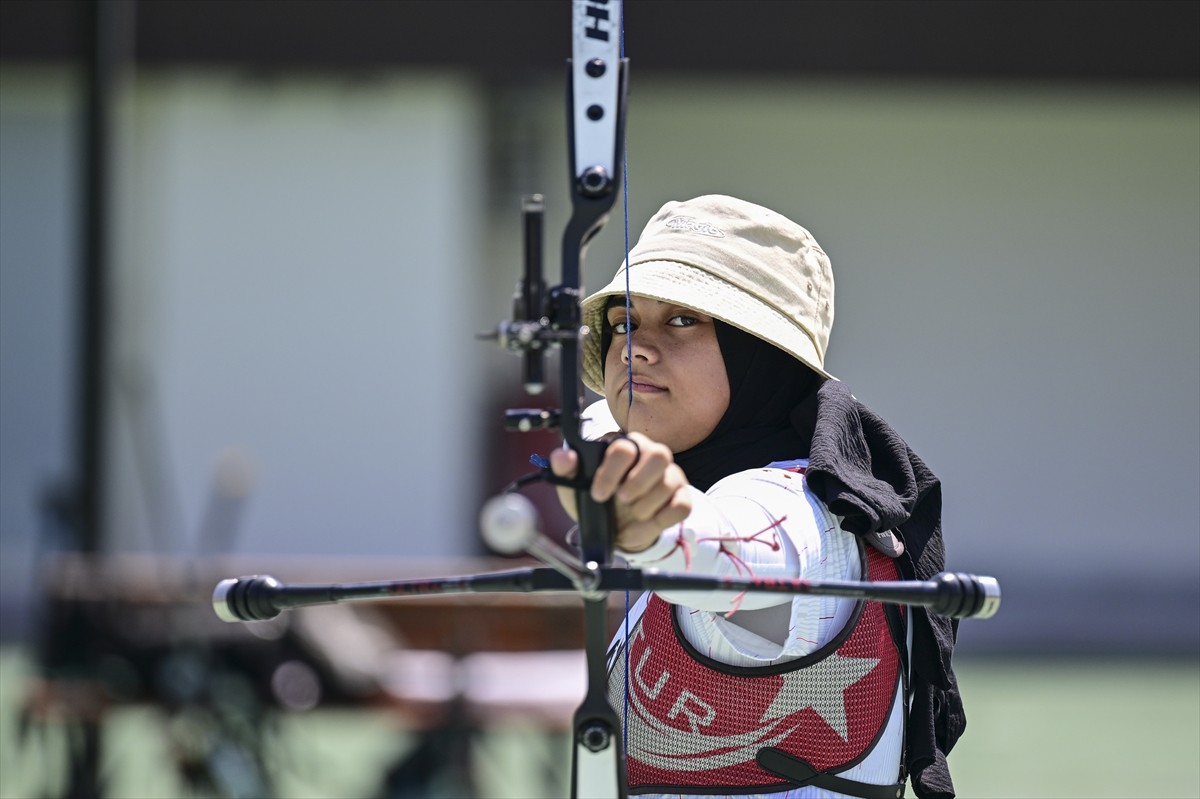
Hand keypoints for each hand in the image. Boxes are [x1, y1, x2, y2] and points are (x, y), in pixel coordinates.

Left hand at [549, 432, 691, 552]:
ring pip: (671, 481)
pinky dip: (664, 518)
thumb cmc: (596, 498)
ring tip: (633, 514)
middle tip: (622, 500)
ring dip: (647, 505)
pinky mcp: (681, 495)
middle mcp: (649, 454)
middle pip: (659, 454)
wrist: (615, 526)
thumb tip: (563, 456)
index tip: (598, 494)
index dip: (610, 473)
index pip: (623, 448)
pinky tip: (649, 522)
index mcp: (623, 446)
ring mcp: (669, 474)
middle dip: (638, 483)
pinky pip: (683, 504)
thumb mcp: (575, 486)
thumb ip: (565, 469)